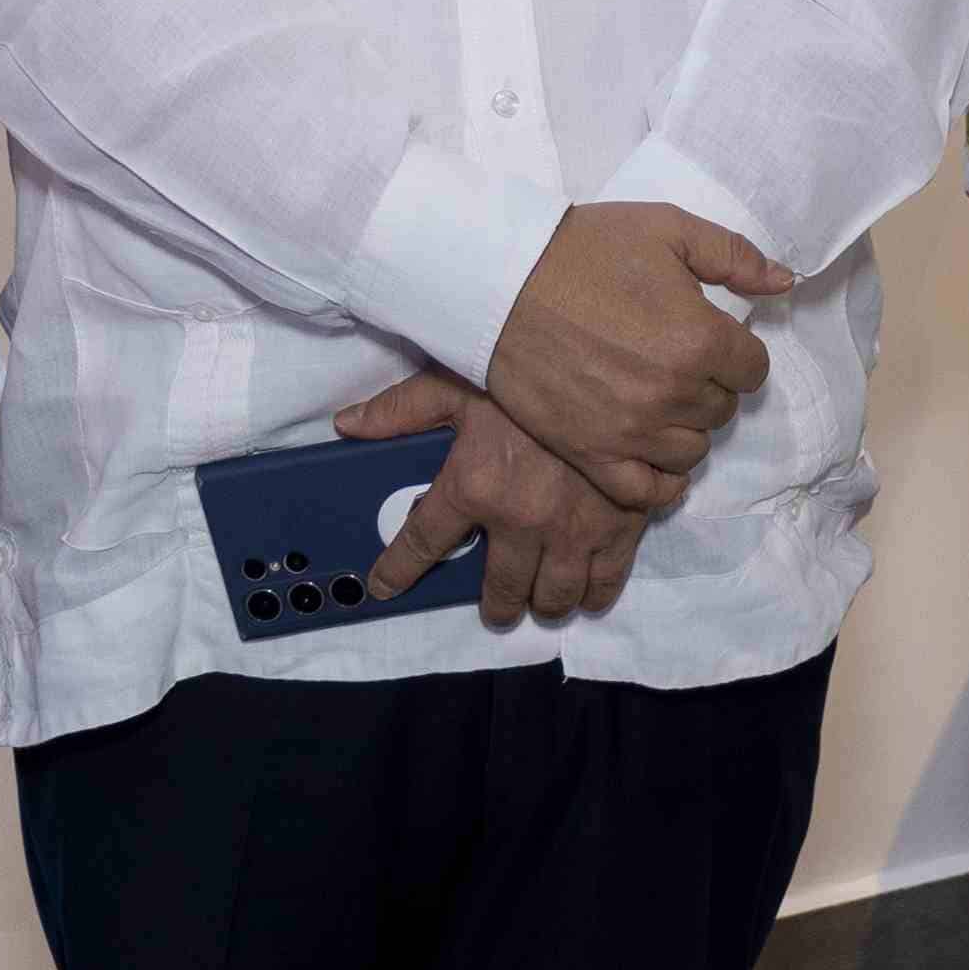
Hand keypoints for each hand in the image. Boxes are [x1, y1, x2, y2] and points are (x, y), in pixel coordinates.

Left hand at [337, 371, 643, 626]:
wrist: (610, 363)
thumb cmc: (528, 371)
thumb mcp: (456, 381)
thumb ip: (401, 409)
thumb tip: (348, 424)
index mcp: (474, 486)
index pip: (423, 543)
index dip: (397, 570)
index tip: (383, 586)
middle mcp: (521, 520)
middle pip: (500, 589)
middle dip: (495, 606)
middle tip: (495, 606)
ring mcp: (573, 529)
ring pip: (553, 595)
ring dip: (541, 603)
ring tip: (538, 599)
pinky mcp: (620, 526)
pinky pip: (604, 581)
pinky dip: (592, 595)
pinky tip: (585, 592)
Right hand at [484, 203, 794, 514]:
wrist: (501, 280)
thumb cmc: (586, 249)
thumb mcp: (669, 229)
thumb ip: (735, 256)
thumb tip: (785, 283)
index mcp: (701, 340)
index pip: (754, 369)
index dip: (736, 352)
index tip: (710, 338)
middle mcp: (674, 395)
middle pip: (722, 409)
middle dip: (709, 385)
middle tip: (675, 361)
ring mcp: (632, 432)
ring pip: (692, 450)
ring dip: (685, 427)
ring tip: (659, 399)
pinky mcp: (592, 454)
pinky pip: (646, 491)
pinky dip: (660, 481)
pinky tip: (656, 456)